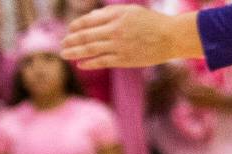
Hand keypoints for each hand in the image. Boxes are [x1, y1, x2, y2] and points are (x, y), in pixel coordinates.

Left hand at [61, 6, 197, 68]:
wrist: (170, 37)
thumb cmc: (150, 22)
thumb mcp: (130, 11)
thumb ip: (109, 14)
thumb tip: (89, 17)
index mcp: (116, 16)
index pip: (89, 21)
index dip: (75, 26)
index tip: (68, 30)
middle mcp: (115, 30)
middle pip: (86, 36)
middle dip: (71, 40)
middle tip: (61, 44)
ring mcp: (118, 46)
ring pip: (90, 50)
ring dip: (75, 52)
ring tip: (64, 54)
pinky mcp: (123, 60)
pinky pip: (101, 62)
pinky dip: (88, 63)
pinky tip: (79, 64)